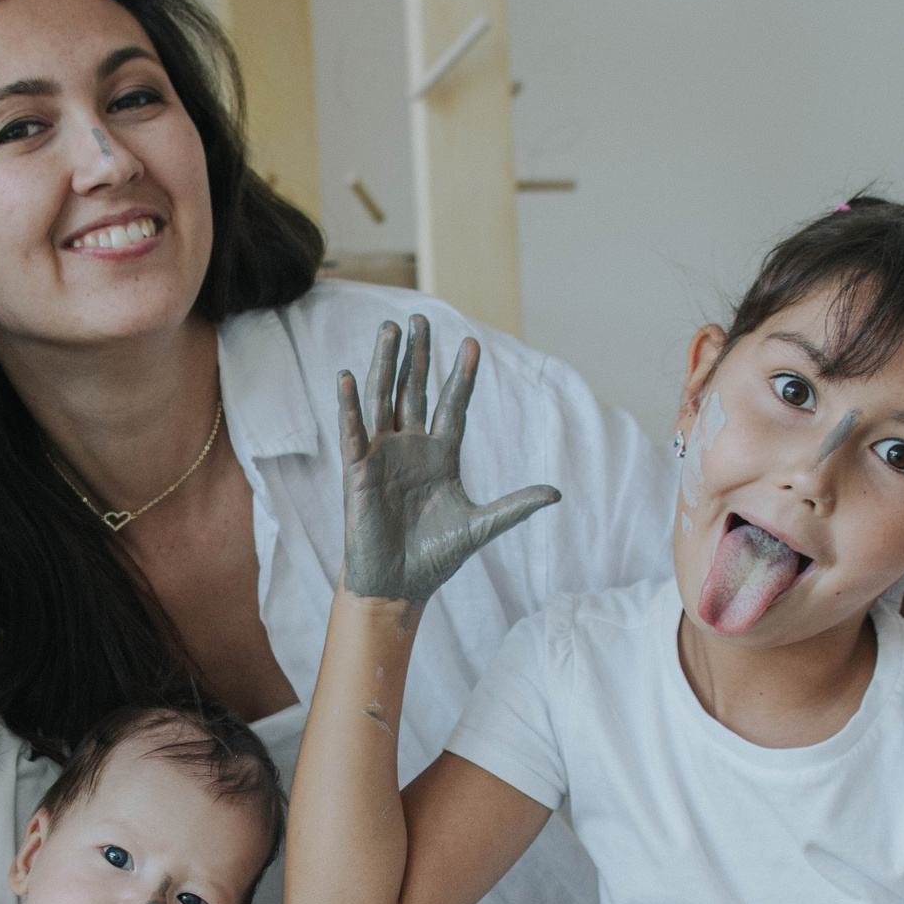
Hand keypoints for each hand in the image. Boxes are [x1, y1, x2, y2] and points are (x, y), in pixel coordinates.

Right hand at [337, 314, 560, 607]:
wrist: (399, 585)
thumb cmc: (435, 557)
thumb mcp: (481, 526)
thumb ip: (514, 506)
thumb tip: (556, 493)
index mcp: (441, 456)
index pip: (452, 405)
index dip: (461, 376)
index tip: (471, 344)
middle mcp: (411, 448)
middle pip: (413, 391)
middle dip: (418, 356)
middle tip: (420, 319)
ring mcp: (383, 456)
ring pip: (383, 400)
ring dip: (385, 365)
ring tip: (390, 329)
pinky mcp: (358, 471)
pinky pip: (353, 431)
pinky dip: (349, 404)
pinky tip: (348, 375)